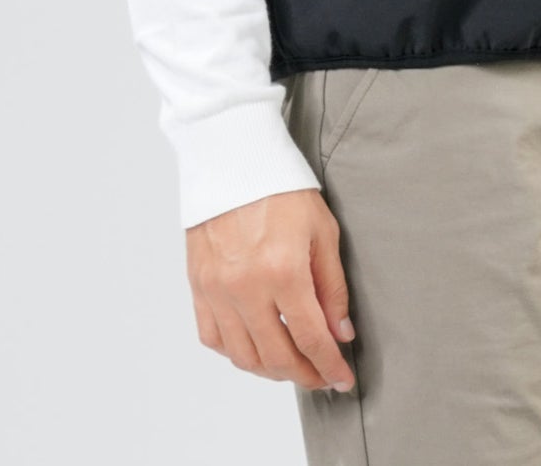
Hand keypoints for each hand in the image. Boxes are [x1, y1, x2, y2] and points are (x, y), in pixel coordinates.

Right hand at [186, 188, 357, 391]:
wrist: (233, 161)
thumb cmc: (282, 189)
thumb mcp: (322, 231)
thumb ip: (332, 287)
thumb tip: (340, 334)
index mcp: (282, 271)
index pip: (310, 338)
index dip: (329, 366)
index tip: (342, 380)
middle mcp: (246, 288)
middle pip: (276, 357)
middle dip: (304, 375)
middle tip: (321, 376)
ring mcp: (217, 290)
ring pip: (244, 356)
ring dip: (271, 370)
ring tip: (292, 365)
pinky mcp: (198, 287)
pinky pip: (214, 338)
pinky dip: (236, 352)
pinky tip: (255, 347)